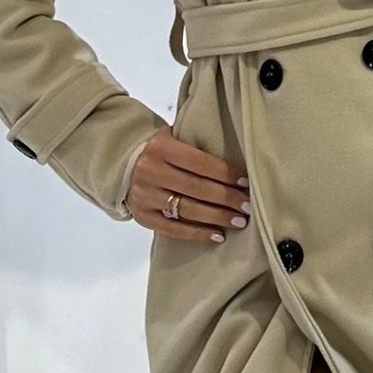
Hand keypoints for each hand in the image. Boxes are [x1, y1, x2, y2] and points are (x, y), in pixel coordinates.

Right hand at [125, 126, 251, 242]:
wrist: (124, 163)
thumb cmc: (159, 151)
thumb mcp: (173, 137)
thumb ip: (197, 143)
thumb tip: (239, 158)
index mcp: (161, 148)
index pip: (200, 163)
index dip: (225, 174)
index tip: (245, 182)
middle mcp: (150, 171)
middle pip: (196, 188)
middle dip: (226, 199)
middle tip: (248, 206)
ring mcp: (144, 196)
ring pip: (187, 210)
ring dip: (217, 217)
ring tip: (238, 221)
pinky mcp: (142, 216)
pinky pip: (173, 229)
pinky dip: (197, 233)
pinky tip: (218, 235)